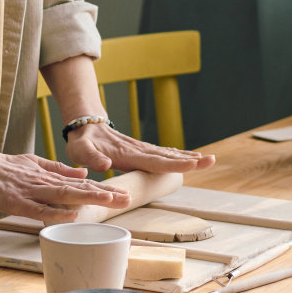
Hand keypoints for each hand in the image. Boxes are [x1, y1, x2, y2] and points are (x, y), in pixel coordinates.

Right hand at [0, 150, 131, 221]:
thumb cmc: (4, 167)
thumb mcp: (35, 163)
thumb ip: (59, 169)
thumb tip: (84, 172)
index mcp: (49, 176)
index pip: (81, 183)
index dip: (103, 188)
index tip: (124, 193)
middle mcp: (45, 183)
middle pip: (79, 189)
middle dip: (103, 194)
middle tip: (126, 199)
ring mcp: (32, 192)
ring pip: (64, 194)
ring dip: (87, 197)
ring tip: (108, 199)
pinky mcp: (17, 201)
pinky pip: (39, 208)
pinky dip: (56, 210)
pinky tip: (72, 212)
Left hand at [64, 122, 216, 175]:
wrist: (85, 126)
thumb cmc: (82, 141)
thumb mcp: (80, 150)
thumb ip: (91, 158)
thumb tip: (104, 166)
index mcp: (128, 154)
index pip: (155, 160)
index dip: (174, 163)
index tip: (192, 163)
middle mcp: (139, 150)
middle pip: (168, 157)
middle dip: (190, 159)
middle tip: (211, 160)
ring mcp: (141, 149)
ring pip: (168, 154)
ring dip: (188, 157)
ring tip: (208, 160)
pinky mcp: (141, 150)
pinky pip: (163, 154)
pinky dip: (178, 156)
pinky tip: (190, 158)